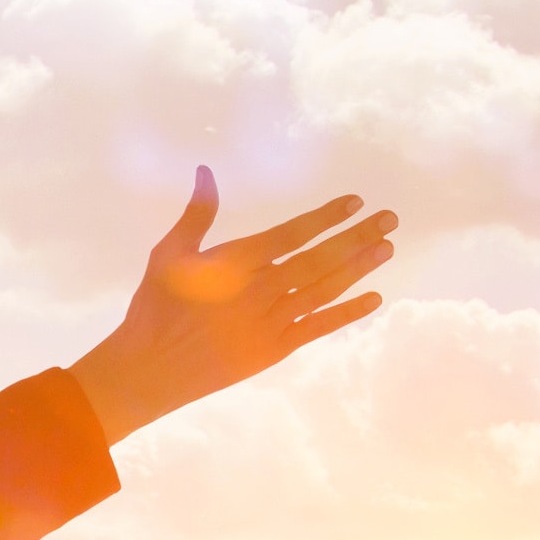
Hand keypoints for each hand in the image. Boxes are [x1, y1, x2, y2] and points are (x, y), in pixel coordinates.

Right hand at [66, 170, 395, 445]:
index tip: (355, 202)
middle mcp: (260, 290)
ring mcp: (270, 321)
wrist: (150, 369)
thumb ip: (196, 214)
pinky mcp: (274, 348)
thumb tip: (206, 171)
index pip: (291, 234)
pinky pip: (318, 327)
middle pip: (319, 259)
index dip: (325, 217)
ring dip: (359, 268)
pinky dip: (347, 313)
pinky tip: (373, 298)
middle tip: (390, 219)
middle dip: (357, 236)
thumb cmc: (155, 308)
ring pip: (324, 289)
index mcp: (235, 263)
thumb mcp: (168, 254)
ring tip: (386, 249)